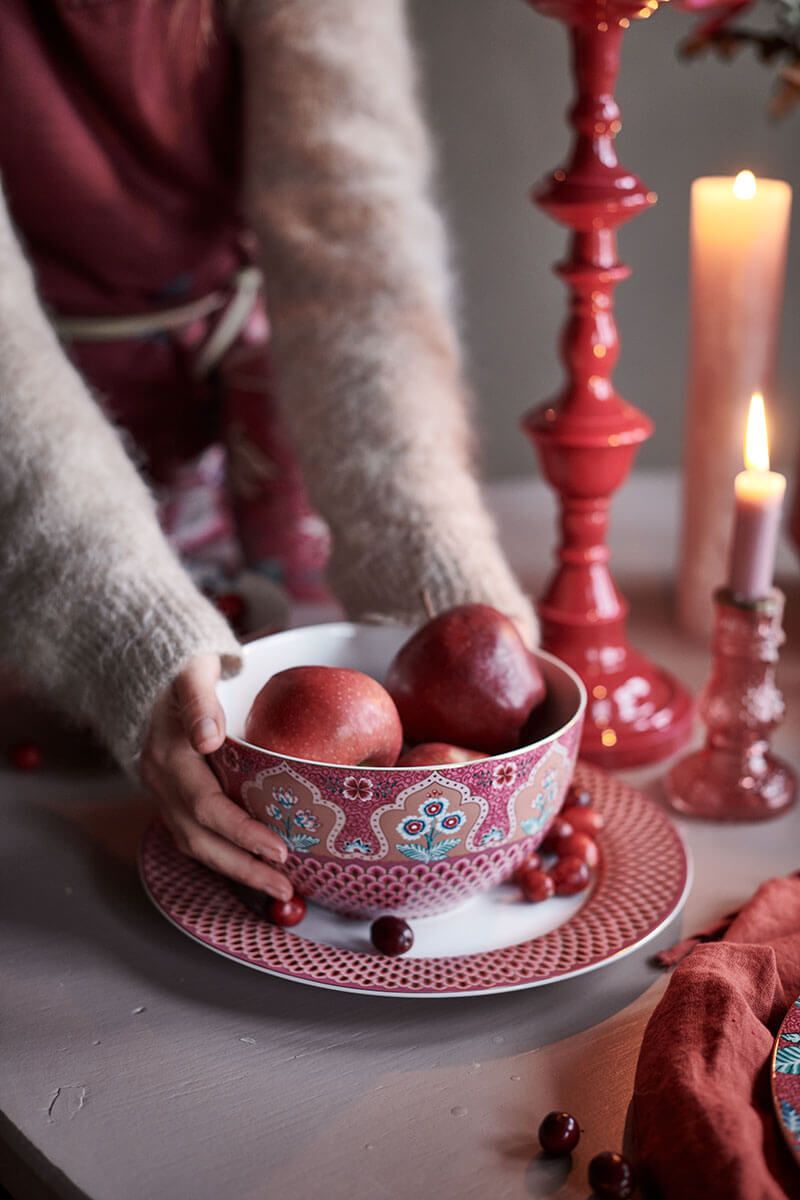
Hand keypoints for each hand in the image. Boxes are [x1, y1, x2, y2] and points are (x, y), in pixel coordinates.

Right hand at [140, 654, 290, 899]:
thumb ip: (198, 699)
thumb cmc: (183, 664)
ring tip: (276, 885)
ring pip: (195, 843)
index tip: (278, 849)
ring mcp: (163, 790)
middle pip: (199, 838)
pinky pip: (195, 834)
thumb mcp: (192, 668)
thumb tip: (208, 737)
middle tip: (285, 886)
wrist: (150, 664)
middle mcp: (162, 780)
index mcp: (169, 753)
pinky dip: (225, 854)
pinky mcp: (172, 794)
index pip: (206, 806)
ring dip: (235, 868)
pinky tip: (254, 864)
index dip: (241, 832)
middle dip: (243, 867)